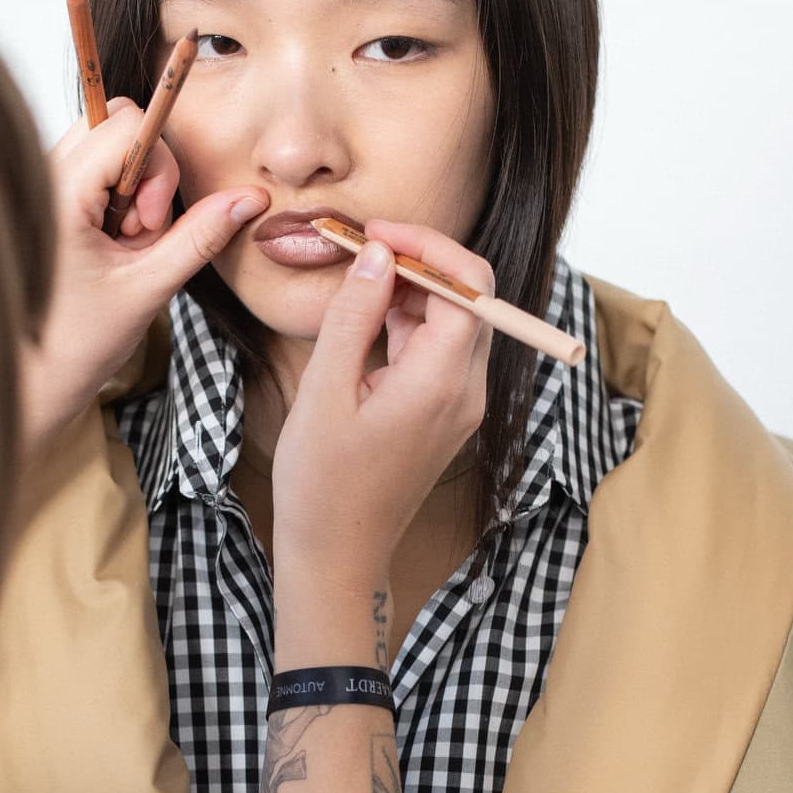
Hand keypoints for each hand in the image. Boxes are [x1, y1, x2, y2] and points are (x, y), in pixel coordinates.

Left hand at [21, 105, 266, 442]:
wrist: (29, 382)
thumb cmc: (77, 344)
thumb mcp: (149, 289)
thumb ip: (201, 237)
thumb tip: (251, 198)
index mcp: (59, 194)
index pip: (127, 123)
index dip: (156, 166)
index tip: (147, 225)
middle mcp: (43, 178)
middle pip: (116, 121)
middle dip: (146, 171)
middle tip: (137, 235)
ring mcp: (44, 186)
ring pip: (108, 145)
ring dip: (133, 190)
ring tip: (122, 248)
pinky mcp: (50, 200)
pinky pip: (96, 171)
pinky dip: (118, 202)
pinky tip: (110, 248)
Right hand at [271, 221, 490, 595]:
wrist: (335, 558)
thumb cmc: (322, 486)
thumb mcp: (325, 391)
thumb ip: (354, 316)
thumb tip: (376, 254)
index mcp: (442, 384)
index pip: (469, 285)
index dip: (427, 245)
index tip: (374, 234)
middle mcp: (465, 392)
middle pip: (470, 298)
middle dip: (420, 261)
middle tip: (360, 249)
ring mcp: (459, 406)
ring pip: (455, 321)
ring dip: (411, 291)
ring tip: (354, 282)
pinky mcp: (444, 415)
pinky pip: (439, 351)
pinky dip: (409, 324)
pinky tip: (365, 322)